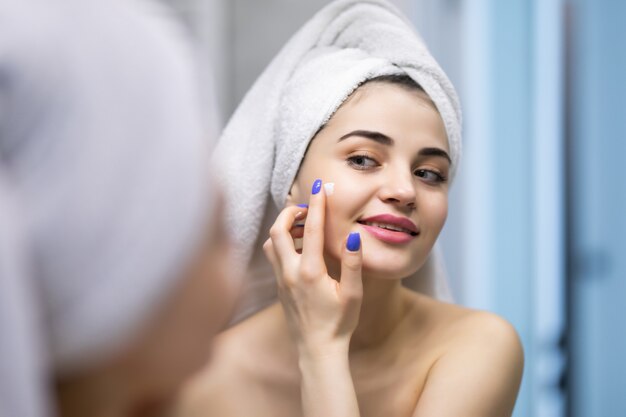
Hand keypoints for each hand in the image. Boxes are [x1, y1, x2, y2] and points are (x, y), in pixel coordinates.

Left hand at [263, 179, 362, 355]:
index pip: (312, 229)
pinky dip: (281, 242)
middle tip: (307, 207)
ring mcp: (281, 279)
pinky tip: (299, 247)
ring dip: (283, 228)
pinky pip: (273, 255)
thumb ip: (352, 263)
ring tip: (304, 227)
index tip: (320, 186)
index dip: (316, 204)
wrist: (317, 350)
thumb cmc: (339, 324)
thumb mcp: (353, 294)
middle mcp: (290, 272)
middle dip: (291, 212)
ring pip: (271, 242)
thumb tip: (352, 237)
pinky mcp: (278, 287)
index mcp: (311, 272)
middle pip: (278, 229)